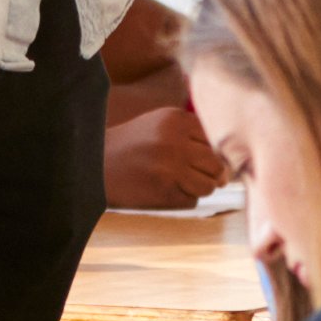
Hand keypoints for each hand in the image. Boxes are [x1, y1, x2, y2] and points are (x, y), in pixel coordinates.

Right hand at [103, 100, 231, 208]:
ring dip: (200, 188)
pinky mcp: (164, 191)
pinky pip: (192, 200)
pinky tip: (166, 190)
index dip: (214, 152)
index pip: (216, 138)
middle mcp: (176, 141)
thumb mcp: (159, 124)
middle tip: (200, 176)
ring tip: (182, 183)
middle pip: (217, 163)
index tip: (206, 158)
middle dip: (213, 173)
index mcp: (176, 120)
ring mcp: (171, 167)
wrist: (94, 165)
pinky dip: (184, 199)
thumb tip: (226, 163)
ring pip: (209, 184)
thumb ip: (191, 133)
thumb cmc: (131, 145)